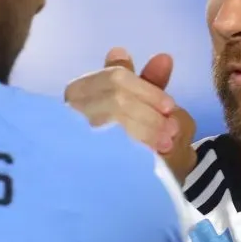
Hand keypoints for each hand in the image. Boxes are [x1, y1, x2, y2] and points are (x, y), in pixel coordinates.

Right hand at [65, 47, 196, 182]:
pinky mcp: (77, 164)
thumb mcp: (142, 107)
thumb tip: (164, 57)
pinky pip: (109, 154)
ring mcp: (71, 137)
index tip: (170, 106)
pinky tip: (152, 159)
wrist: (124, 184)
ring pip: (113, 125)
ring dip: (146, 133)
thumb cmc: (132, 135)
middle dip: (149, 114)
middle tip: (172, 131)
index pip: (115, 78)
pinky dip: (136, 152)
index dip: (147, 89)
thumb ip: (150, 83)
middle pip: (115, 100)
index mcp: (81, 90)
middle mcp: (68, 111)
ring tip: (167, 145)